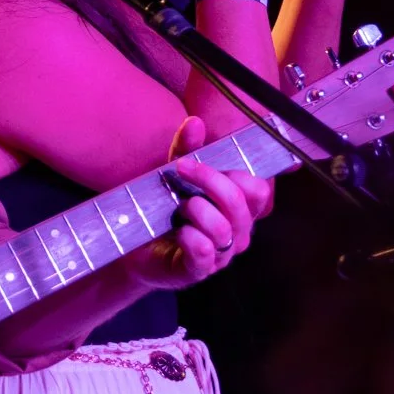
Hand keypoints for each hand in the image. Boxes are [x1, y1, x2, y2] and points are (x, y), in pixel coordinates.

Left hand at [123, 117, 273, 290]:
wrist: (135, 248)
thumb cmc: (164, 211)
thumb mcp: (175, 176)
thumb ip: (186, 150)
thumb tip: (195, 122)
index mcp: (239, 210)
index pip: (258, 190)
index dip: (236, 174)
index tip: (202, 161)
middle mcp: (237, 233)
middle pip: (241, 205)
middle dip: (210, 181)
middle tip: (181, 170)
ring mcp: (220, 255)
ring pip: (223, 229)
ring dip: (197, 210)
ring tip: (178, 207)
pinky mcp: (198, 271)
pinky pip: (204, 252)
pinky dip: (190, 238)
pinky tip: (178, 231)